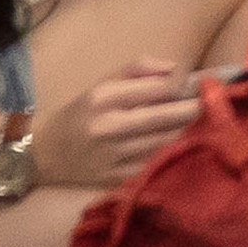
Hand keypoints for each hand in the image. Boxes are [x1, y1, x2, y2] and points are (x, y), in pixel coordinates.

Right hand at [41, 63, 203, 189]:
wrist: (44, 155)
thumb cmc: (80, 113)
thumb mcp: (102, 83)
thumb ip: (140, 69)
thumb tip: (177, 68)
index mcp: (104, 97)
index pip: (157, 88)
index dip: (182, 84)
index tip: (194, 82)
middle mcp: (108, 126)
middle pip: (165, 116)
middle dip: (191, 109)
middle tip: (203, 104)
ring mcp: (113, 155)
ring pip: (164, 141)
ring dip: (181, 130)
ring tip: (189, 122)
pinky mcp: (116, 178)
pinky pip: (153, 162)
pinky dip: (164, 152)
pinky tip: (168, 144)